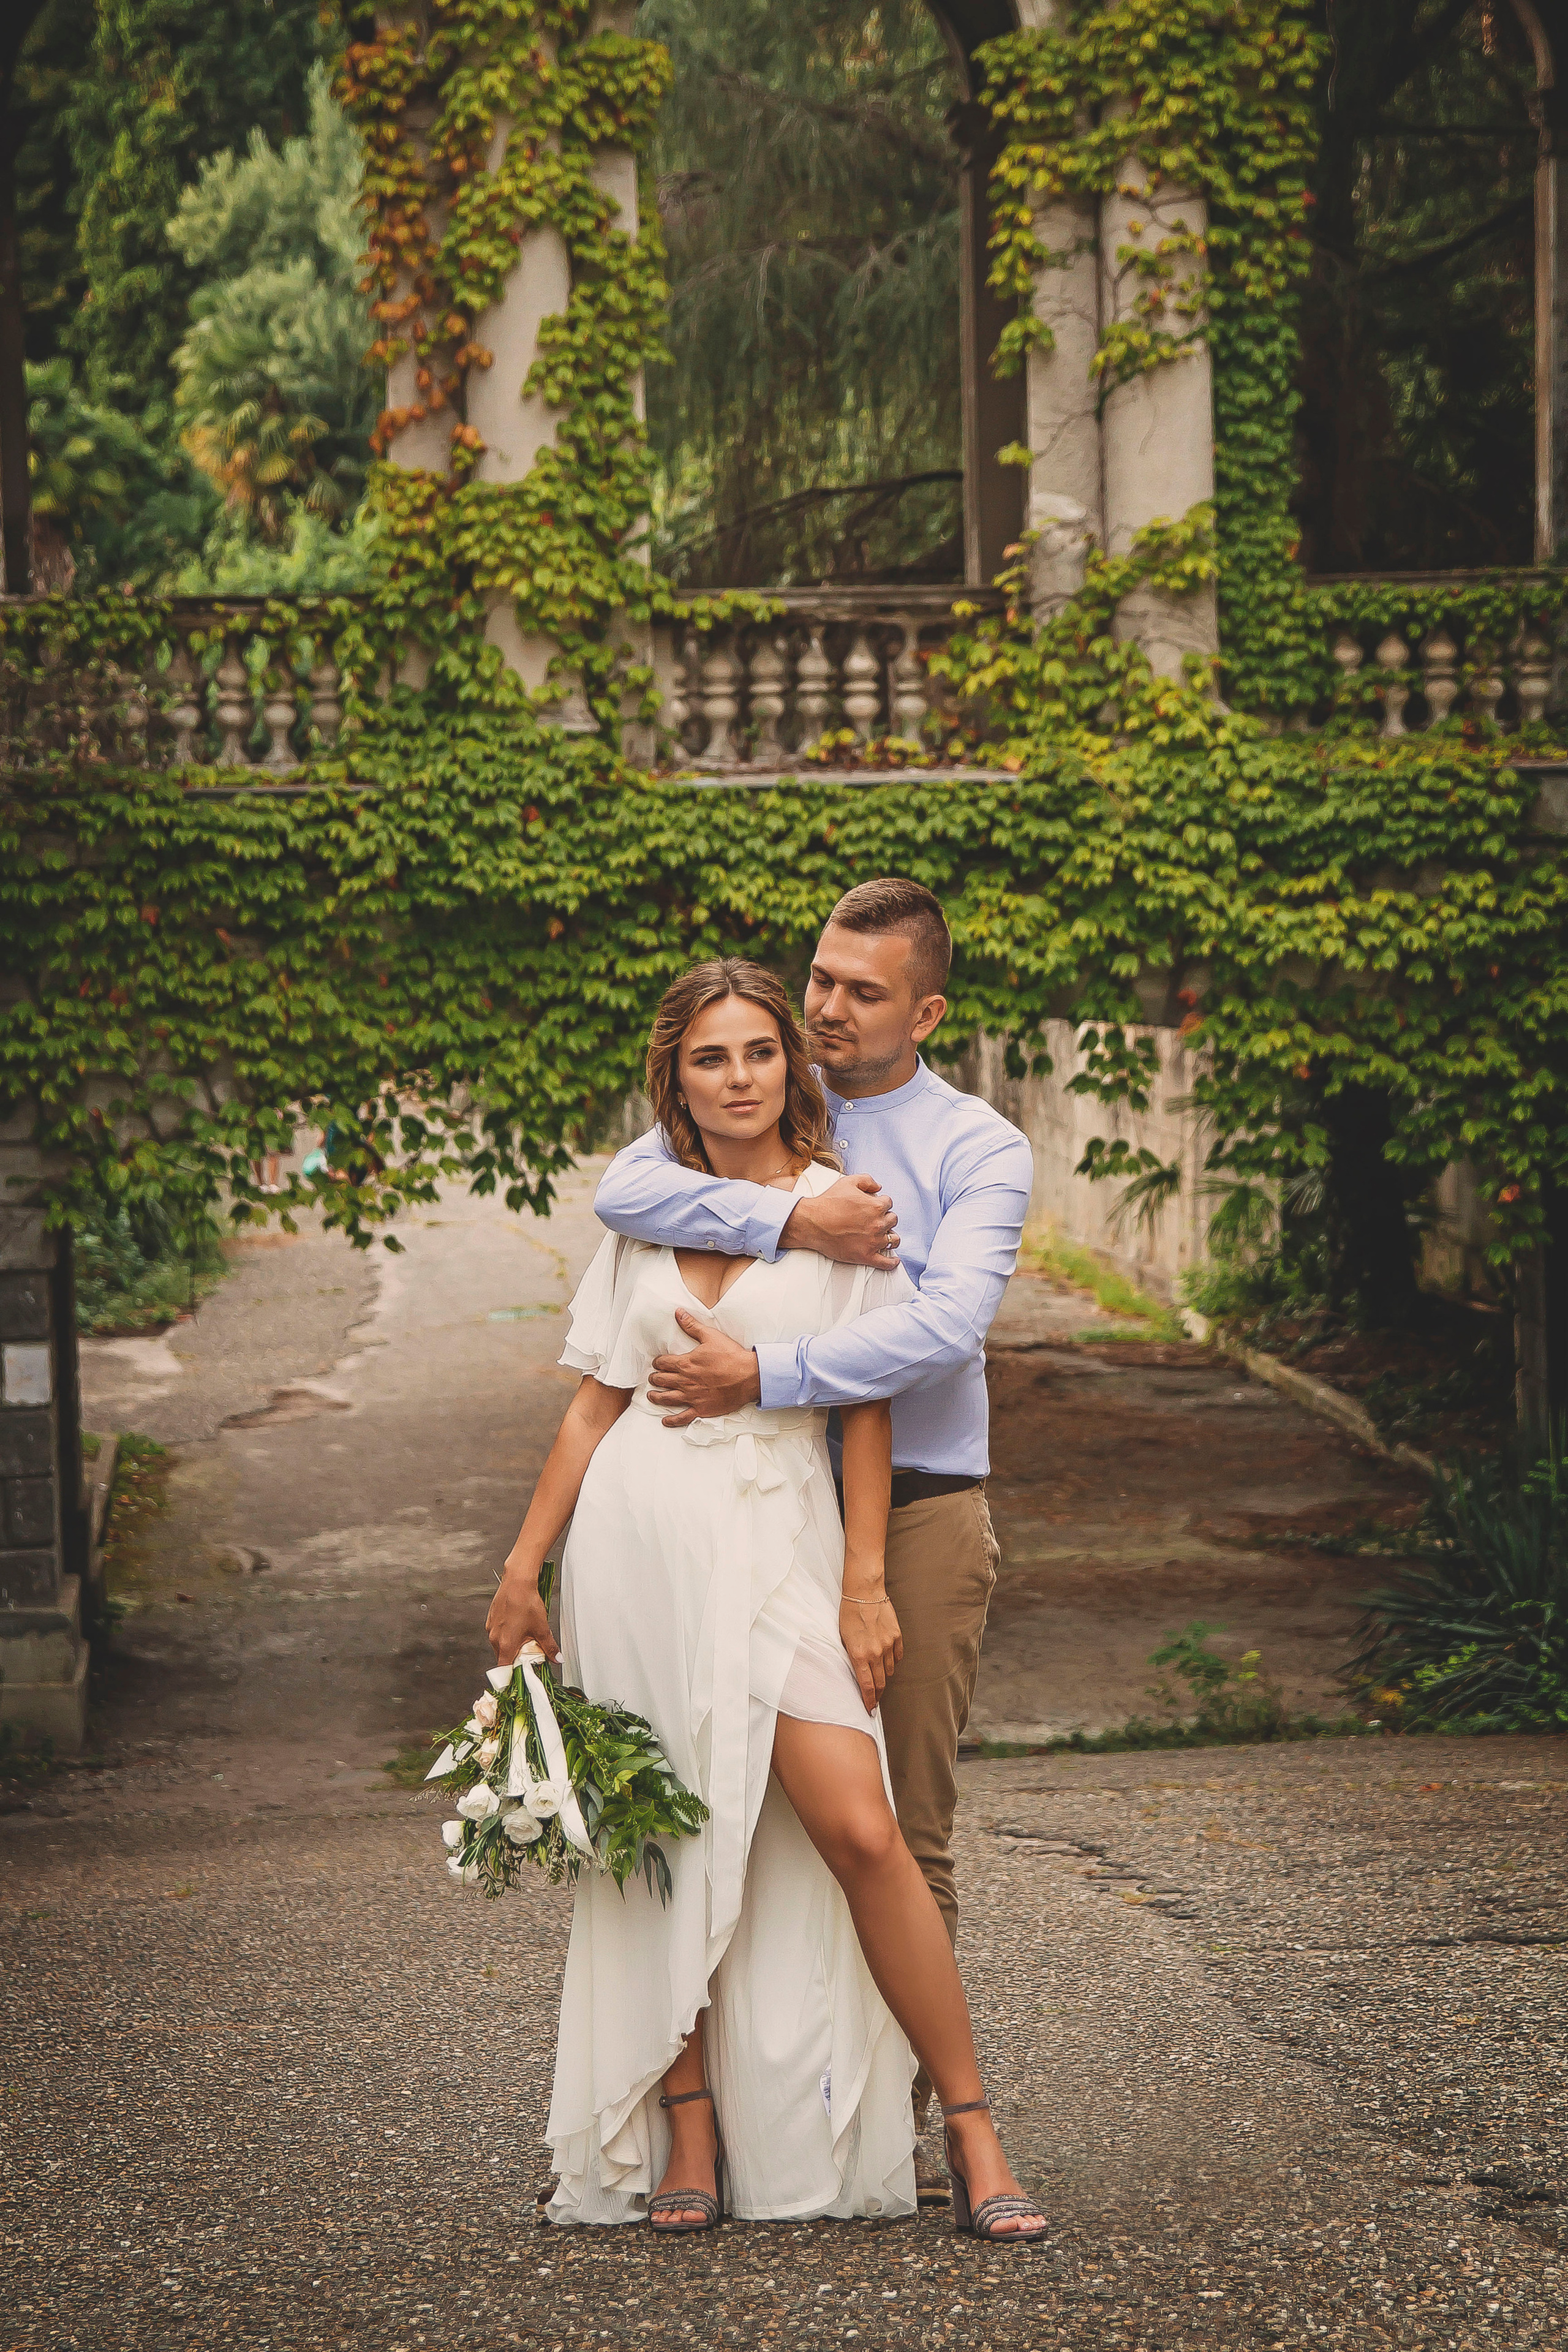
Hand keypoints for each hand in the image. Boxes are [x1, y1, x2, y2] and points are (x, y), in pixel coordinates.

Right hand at [486, 1565, 559, 1667]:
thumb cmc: (527, 1602)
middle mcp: (494, 1638)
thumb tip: (557, 1659)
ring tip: (526, 1635)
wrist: (517, 1581)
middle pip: (504, 1657)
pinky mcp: (491, 1618)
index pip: (504, 1670)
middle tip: (530, 1653)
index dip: (512, 1676)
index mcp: (505, 1645)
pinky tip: (519, 1624)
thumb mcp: (542, 1628)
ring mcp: (491, 1628)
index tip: (520, 1676)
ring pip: (501, 1644)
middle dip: (516, 1658)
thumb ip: (549, 1647)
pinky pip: (498, 1632)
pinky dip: (507, 1633)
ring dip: (512, 1645)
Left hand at [649, 1312, 761, 1424]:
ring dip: (657, 1397)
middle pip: (662, 1380)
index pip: (663, 1363)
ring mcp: (692, 1397)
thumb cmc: (731, 1356)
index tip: (657, 1363)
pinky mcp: (701, 1409)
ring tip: (651, 1395)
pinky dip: (672, 1420)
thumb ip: (692, 1326)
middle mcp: (685, 1381)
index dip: (658, 1362)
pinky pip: (682, 1417)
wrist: (749, 1376)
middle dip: (655, 1378)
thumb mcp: (711, 1336)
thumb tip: (678, 1313)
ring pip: (667, 1398)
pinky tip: (665, 1421)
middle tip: (653, 1378)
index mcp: (686, 1363)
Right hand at [780, 1173, 899, 1269]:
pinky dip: (892, 1262)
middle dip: (885, 1218)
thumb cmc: (828, 1203)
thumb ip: (867, 1180)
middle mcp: (878, 1224)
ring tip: (885, 1235)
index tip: (874, 1206)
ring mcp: (873, 1242)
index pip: (889, 1203)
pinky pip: (886, 1263)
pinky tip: (893, 1259)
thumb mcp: (848, 1182)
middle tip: (875, 1219)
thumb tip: (879, 1187)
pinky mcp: (866, 1256)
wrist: (812, 1223)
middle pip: (892, 1220)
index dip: (881, 1203)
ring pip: (893, 1239)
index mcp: (876, 1206)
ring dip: (890, 1236)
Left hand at [839, 1590, 903, 1711]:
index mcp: (859, 1654)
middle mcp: (875, 1652)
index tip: (869, 1708)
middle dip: (877, 1693)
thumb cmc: (849, 1613)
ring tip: (878, 1677)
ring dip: (883, 1676)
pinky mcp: (897, 1636)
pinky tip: (887, 1660)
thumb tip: (857, 1672)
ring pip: (889, 1670)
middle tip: (875, 1699)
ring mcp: (888, 1644)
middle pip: (880, 1682)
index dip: (869, 1700)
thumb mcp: (843, 1638)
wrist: (864, 1592)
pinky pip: (897, 1655)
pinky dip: (892, 1660)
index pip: (866, 1685)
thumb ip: (851, 1656)